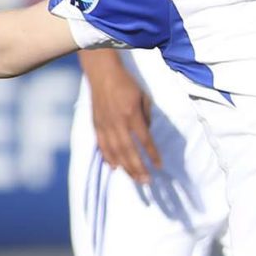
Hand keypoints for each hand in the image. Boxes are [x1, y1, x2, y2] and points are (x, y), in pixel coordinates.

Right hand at [84, 51, 160, 182]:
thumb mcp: (143, 98)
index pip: (145, 140)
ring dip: (125, 168)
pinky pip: (102, 146)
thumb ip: (146, 118)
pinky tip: (114, 168)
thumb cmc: (127, 84)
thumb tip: (147, 136)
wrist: (102, 73)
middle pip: (129, 152)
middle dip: (139, 168)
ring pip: (115, 152)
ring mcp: (105, 126)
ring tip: (135, 179)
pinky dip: (108, 158)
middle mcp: (118, 123)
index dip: (152, 155)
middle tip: (147, 182)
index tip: (159, 166)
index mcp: (132, 115)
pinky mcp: (96, 125)